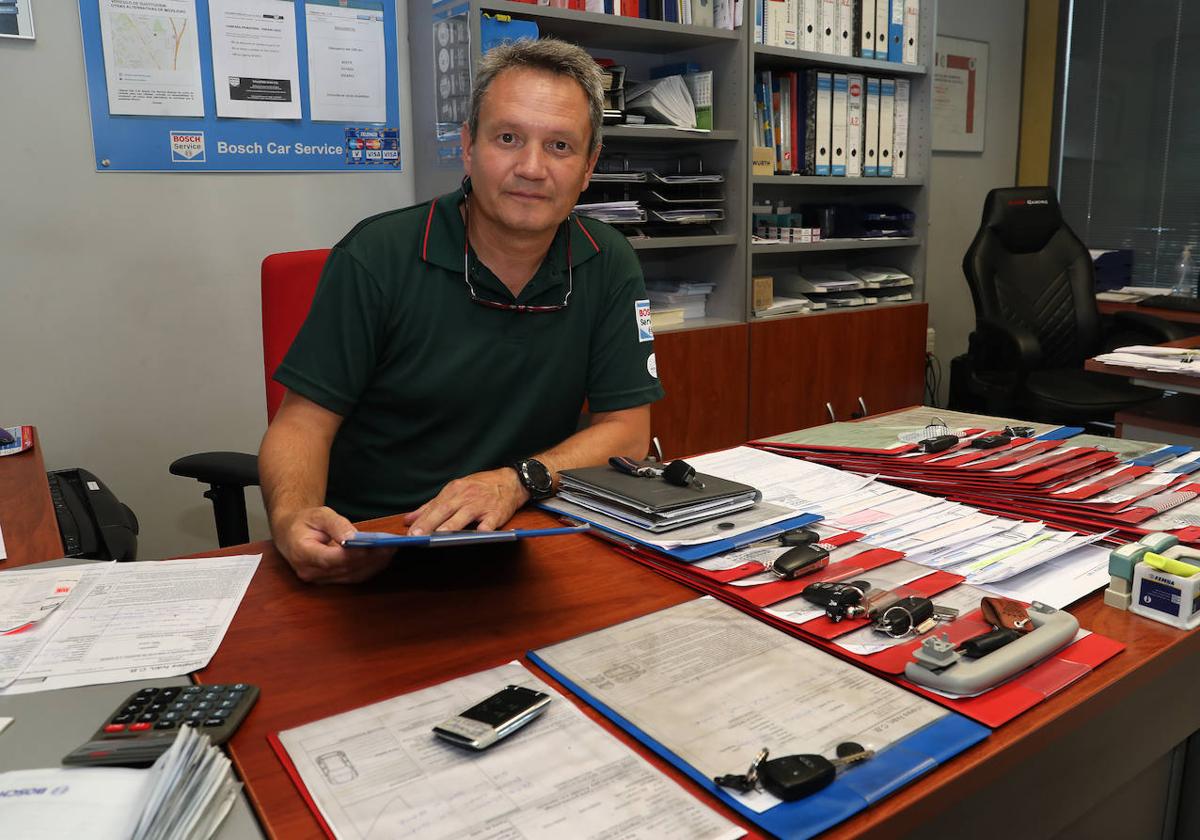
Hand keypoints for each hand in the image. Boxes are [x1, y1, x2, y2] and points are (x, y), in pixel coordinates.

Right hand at [272, 506, 393, 583]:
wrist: (291, 533)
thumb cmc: (304, 521)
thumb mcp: (319, 514)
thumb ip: (336, 525)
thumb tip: (353, 537)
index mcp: (302, 553)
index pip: (330, 559)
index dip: (352, 554)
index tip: (371, 546)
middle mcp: (310, 571)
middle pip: (345, 568)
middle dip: (369, 558)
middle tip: (390, 546)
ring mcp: (319, 579)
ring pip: (352, 576)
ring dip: (373, 564)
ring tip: (391, 550)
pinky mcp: (330, 580)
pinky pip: (353, 577)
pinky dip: (369, 567)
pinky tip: (382, 556)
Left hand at [403, 468, 529, 535]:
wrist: (510, 481)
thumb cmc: (480, 487)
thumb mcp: (454, 491)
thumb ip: (431, 506)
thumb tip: (409, 519)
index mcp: (454, 490)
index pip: (434, 506)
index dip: (422, 520)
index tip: (410, 532)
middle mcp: (466, 495)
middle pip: (445, 510)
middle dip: (430, 523)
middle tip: (417, 536)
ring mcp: (482, 504)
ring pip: (464, 515)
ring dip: (452, 525)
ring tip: (440, 536)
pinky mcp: (496, 513)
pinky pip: (489, 522)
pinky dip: (483, 529)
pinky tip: (477, 536)